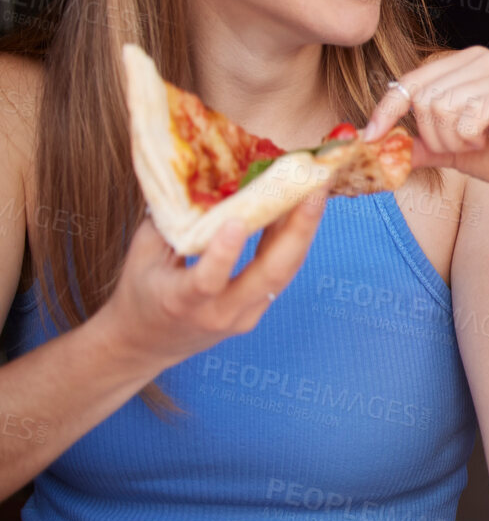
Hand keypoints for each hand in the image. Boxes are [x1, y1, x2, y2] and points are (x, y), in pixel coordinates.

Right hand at [94, 200, 323, 370]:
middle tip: (314, 189)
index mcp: (180, 301)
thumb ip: (171, 222)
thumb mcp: (142, 255)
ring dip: (303, 231)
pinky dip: (292, 242)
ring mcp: (243, 316)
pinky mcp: (257, 311)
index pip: (206, 281)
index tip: (238, 220)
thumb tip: (196, 175)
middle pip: (269, 276)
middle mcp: (218, 313)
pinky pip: (281, 274)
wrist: (144, 345)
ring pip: (283, 274)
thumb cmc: (139, 292)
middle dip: (297, 230)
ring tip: (317, 191)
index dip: (223, 253)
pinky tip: (299, 211)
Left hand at [365, 47, 488, 206]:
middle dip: (433, 134)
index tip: (371, 137)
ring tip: (475, 143)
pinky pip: (471, 114)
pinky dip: (469, 135)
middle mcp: (486, 59)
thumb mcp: (451, 150)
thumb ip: (418, 144)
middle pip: (425, 96)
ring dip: (452, 139)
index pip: (412, 80)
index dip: (387, 109)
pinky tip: (487, 140)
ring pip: (445, 106)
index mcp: (467, 63)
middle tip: (458, 145)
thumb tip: (374, 146)